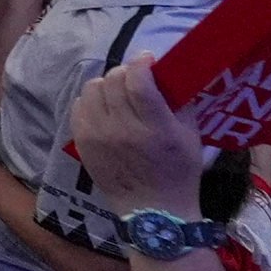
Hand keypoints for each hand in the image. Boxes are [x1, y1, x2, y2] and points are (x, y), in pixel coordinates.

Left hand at [67, 60, 210, 220]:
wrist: (153, 210)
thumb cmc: (178, 172)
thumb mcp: (191, 136)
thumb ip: (180, 103)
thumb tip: (168, 73)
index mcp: (154, 127)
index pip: (139, 82)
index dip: (141, 63)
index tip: (147, 59)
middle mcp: (122, 129)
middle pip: (113, 81)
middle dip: (125, 73)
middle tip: (134, 78)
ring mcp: (98, 136)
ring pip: (92, 89)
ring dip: (106, 85)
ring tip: (117, 93)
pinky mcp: (82, 142)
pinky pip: (79, 106)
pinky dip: (91, 101)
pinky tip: (104, 108)